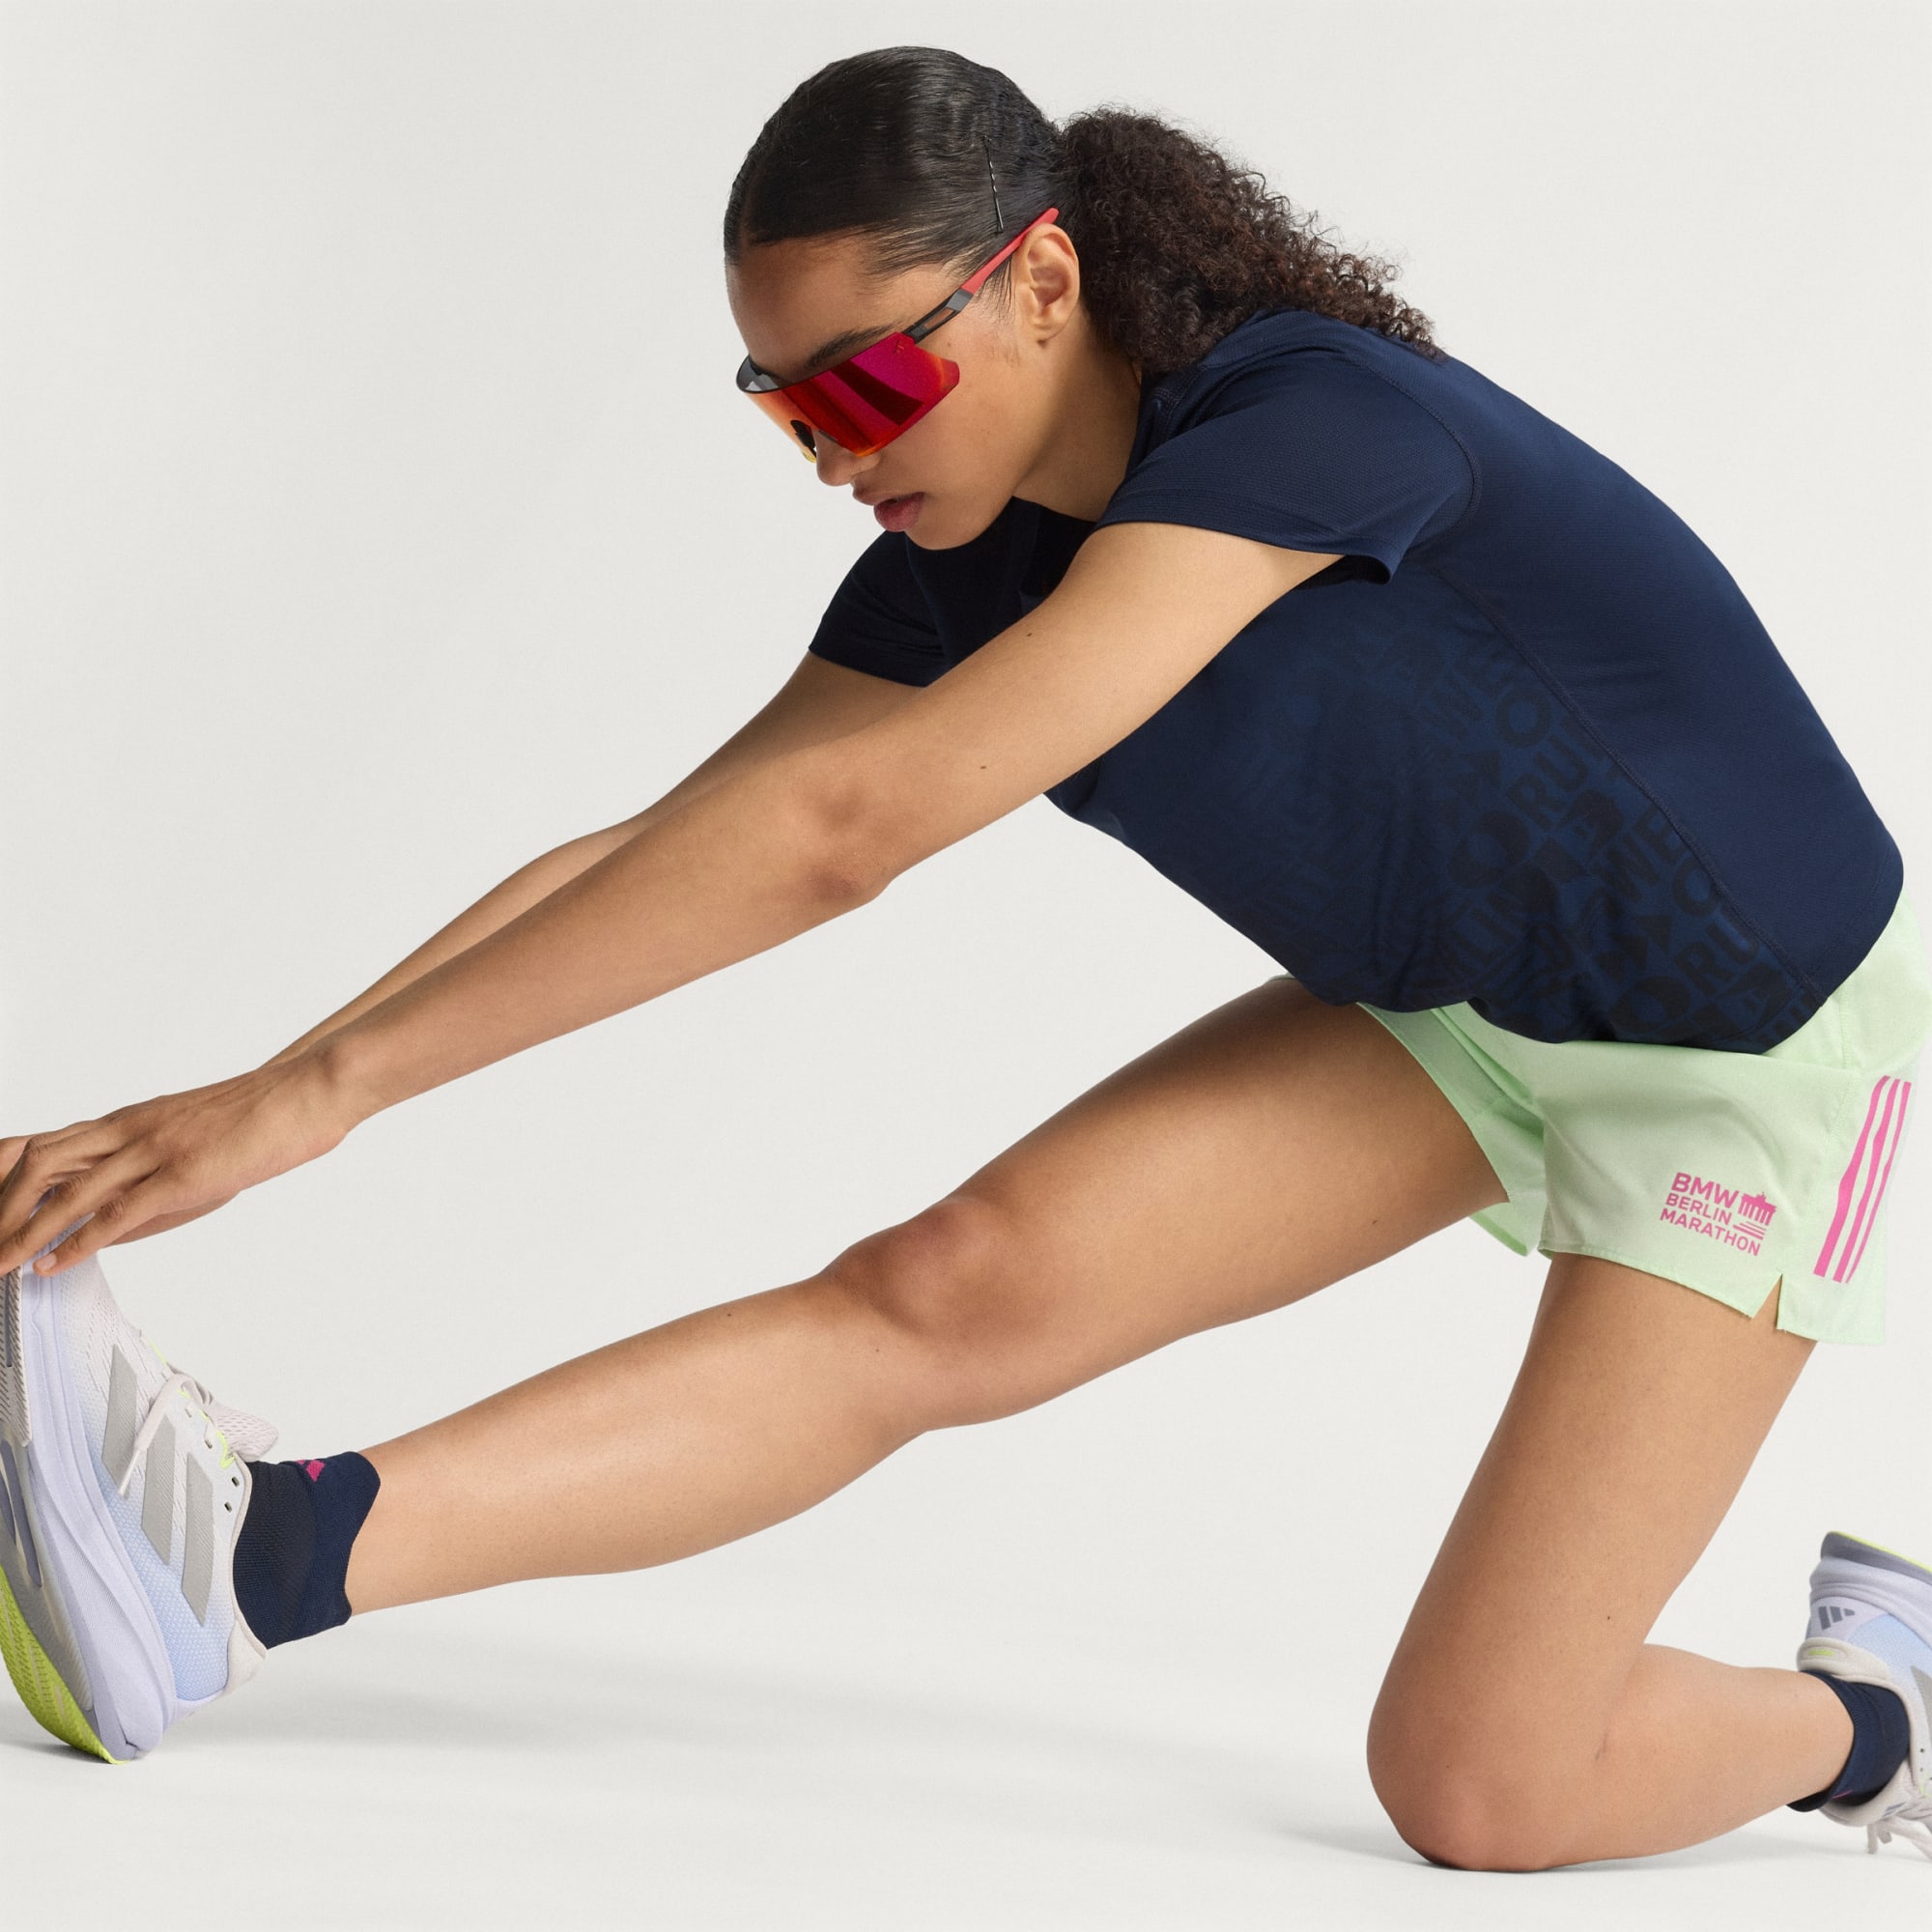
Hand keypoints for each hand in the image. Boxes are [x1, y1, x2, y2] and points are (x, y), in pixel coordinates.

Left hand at [0, 1051, 356, 1275]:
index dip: (4, 1179)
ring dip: (24, 1231)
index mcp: (131, 1120)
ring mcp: (154, 1148)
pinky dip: (77, 1241)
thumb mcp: (192, 1142)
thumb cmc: (262, 1115)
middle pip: (38, 1164)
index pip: (43, 1144)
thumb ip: (148, 1182)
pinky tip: (54, 1263)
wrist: (308, 1091)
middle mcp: (130, 1129)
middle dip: (2, 1209)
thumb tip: (110, 1230)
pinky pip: (116, 1212)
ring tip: (1, 1264)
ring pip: (67, 1191)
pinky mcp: (181, 1172)